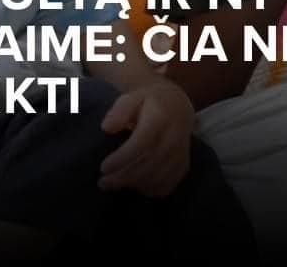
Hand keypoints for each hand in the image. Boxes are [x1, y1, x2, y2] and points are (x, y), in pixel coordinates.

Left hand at [97, 80, 195, 196]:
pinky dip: (148, 189)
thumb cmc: (149, 102)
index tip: (103, 167)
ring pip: (157, 177)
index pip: (142, 143)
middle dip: (123, 176)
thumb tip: (106, 127)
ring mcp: (181, 153)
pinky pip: (167, 184)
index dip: (122, 158)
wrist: (178, 106)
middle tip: (102, 181)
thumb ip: (119, 111)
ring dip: (133, 184)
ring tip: (112, 184)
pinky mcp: (183, 166)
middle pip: (149, 163)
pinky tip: (133, 185)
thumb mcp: (133, 97)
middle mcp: (174, 137)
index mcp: (161, 117)